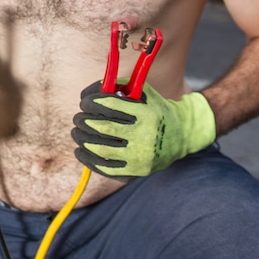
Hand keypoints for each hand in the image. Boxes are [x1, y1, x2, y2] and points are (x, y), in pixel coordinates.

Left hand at [72, 82, 215, 176]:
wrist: (181, 135)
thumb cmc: (155, 109)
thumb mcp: (143, 92)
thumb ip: (117, 87)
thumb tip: (89, 93)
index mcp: (146, 113)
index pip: (110, 105)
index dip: (91, 102)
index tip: (85, 102)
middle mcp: (144, 135)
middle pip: (103, 128)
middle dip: (84, 121)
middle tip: (78, 118)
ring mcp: (140, 156)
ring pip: (100, 149)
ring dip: (82, 139)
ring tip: (77, 132)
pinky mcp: (136, 171)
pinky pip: (105, 168)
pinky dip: (88, 159)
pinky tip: (81, 150)